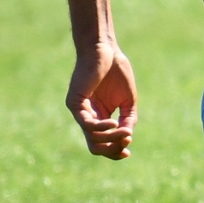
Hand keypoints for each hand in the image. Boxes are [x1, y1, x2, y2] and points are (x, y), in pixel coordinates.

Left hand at [66, 41, 136, 159]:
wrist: (104, 50)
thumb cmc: (116, 71)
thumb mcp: (128, 100)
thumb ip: (128, 118)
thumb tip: (128, 137)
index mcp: (100, 117)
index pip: (103, 143)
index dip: (115, 151)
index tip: (128, 151)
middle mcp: (88, 118)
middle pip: (96, 147)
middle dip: (112, 150)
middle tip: (126, 143)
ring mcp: (80, 112)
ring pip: (92, 138)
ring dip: (110, 138)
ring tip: (124, 131)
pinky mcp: (75, 103)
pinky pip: (87, 124)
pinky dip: (101, 128)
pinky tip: (114, 124)